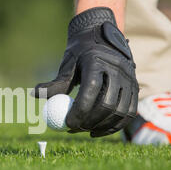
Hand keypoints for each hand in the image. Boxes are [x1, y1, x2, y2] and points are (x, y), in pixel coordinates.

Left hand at [34, 7, 138, 136]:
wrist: (102, 38)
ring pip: (120, 110)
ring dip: (102, 126)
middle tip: (75, 129)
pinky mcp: (135, 88)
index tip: (67, 123)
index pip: (91, 89)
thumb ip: (55, 84)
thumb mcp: (67, 65)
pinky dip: (114, 126)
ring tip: (84, 130)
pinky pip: (128, 113)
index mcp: (98, 60)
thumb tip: (35, 95)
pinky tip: (97, 132)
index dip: (79, 110)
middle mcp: (118, 69)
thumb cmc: (79, 54)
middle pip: (107, 103)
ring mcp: (130, 78)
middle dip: (90, 121)